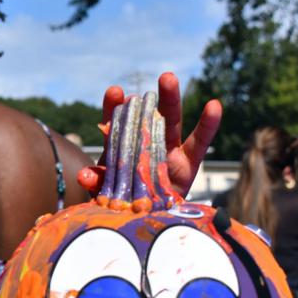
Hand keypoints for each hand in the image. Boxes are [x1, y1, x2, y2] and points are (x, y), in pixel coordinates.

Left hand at [78, 72, 221, 196]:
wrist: (148, 219)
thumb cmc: (126, 202)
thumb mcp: (108, 191)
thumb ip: (98, 180)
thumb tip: (84, 175)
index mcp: (123, 148)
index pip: (115, 124)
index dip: (114, 108)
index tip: (114, 92)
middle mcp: (146, 144)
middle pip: (145, 117)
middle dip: (145, 99)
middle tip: (139, 77)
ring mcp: (169, 152)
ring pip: (170, 121)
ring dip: (168, 100)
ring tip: (167, 78)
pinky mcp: (189, 164)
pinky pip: (201, 142)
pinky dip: (208, 124)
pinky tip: (214, 106)